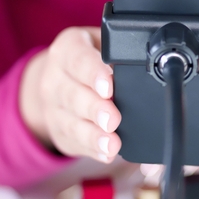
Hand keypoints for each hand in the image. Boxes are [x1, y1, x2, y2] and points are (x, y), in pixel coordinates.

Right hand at [20, 27, 121, 162]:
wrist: (60, 77)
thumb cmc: (93, 58)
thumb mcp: (102, 44)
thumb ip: (120, 53)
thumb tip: (145, 67)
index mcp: (67, 49)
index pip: (78, 59)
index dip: (93, 73)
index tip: (109, 87)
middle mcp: (54, 78)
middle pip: (72, 95)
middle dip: (95, 109)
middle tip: (114, 119)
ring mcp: (53, 108)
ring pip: (71, 123)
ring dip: (93, 136)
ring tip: (112, 144)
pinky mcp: (59, 132)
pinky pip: (75, 143)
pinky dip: (92, 150)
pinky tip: (107, 153)